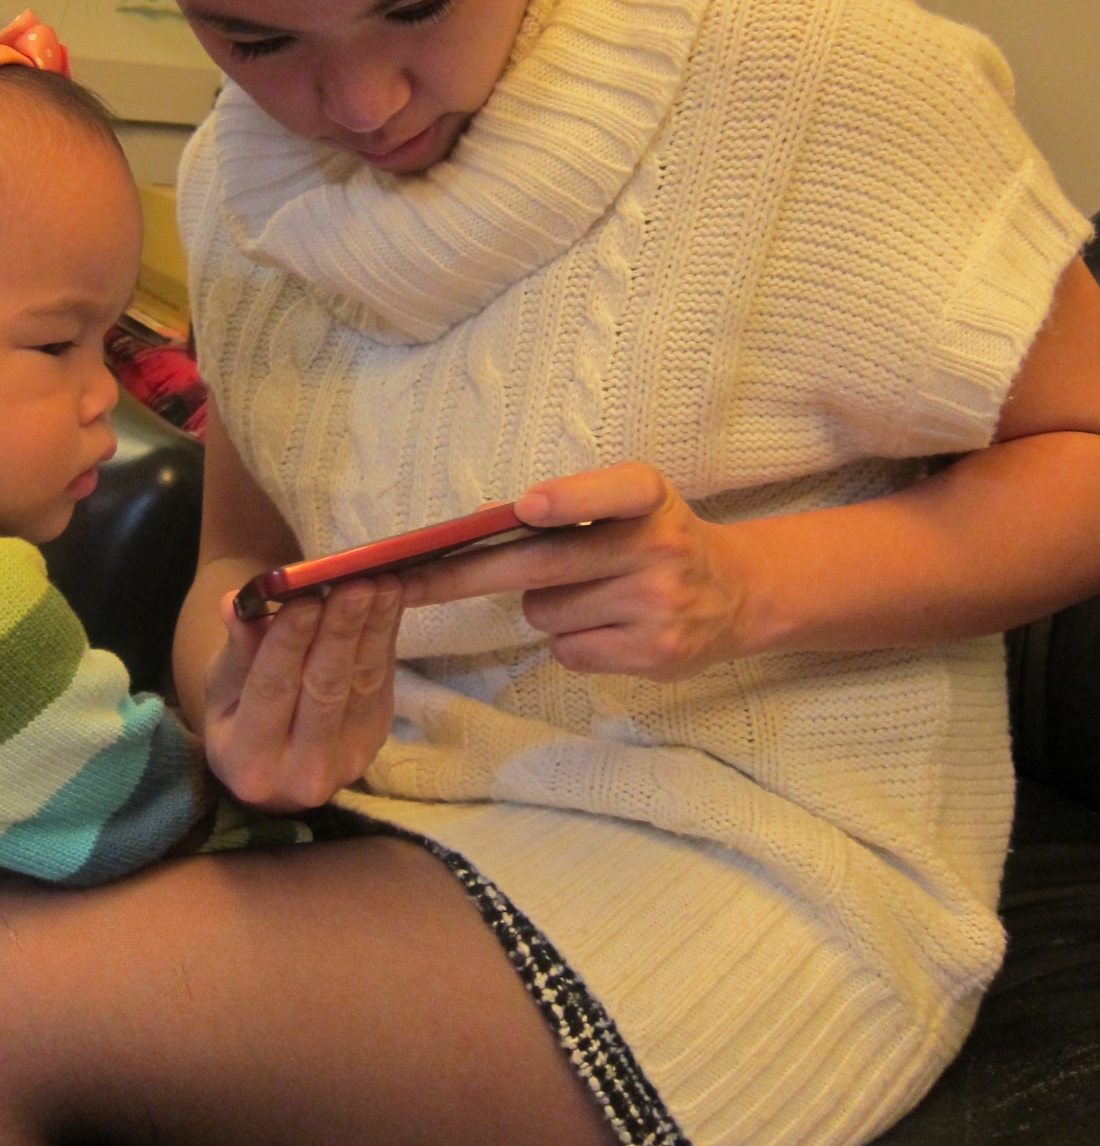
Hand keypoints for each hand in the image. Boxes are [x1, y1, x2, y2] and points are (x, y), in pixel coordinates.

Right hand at [203, 578, 403, 810]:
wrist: (277, 774)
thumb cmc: (237, 720)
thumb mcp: (221, 690)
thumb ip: (236, 651)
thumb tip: (234, 603)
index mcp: (250, 760)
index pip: (272, 691)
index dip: (290, 643)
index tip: (305, 599)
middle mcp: (302, 771)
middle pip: (325, 688)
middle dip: (341, 630)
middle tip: (354, 584)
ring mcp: (346, 759)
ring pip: (362, 682)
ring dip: (375, 628)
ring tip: (382, 584)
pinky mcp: (376, 740)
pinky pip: (383, 682)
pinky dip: (387, 638)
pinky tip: (390, 602)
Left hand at [402, 463, 750, 679]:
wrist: (735, 594)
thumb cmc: (656, 537)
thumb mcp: (632, 501)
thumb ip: (572, 504)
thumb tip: (479, 525)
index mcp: (648, 496)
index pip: (612, 491)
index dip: (567, 499)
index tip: (523, 507)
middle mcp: (659, 546)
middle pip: (543, 564)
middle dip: (466, 573)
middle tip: (410, 581)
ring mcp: (658, 605)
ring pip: (544, 612)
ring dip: (542, 607)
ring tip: (588, 595)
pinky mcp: (653, 653)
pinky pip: (567, 650)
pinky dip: (568, 640)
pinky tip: (606, 626)